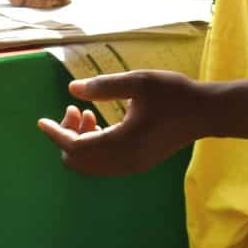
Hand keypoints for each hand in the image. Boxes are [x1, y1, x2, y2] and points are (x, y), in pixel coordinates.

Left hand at [38, 70, 211, 176]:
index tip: (41, 121)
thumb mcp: (138, 82)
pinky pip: (103, 164)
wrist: (206, 113)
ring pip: (90, 165)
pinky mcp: (138, 163)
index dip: (55, 134)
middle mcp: (125, 161)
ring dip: (80, 142)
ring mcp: (132, 166)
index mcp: (122, 144)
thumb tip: (72, 90)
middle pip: (78, 162)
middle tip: (75, 110)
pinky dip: (93, 147)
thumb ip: (103, 86)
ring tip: (87, 113)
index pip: (75, 147)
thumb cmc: (174, 93)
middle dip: (67, 137)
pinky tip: (100, 123)